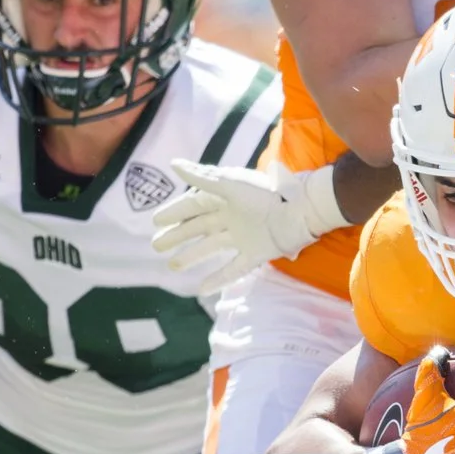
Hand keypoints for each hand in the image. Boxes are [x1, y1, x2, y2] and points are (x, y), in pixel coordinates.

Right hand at [152, 160, 346, 294]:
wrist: (299, 211)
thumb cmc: (265, 193)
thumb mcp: (230, 183)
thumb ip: (202, 178)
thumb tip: (173, 164)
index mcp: (225, 198)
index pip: (193, 205)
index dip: (175, 212)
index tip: (155, 221)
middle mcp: (232, 217)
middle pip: (199, 227)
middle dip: (178, 235)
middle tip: (156, 245)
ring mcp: (243, 237)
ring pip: (211, 247)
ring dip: (191, 256)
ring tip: (173, 264)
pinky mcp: (256, 254)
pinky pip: (233, 269)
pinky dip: (217, 278)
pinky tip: (201, 289)